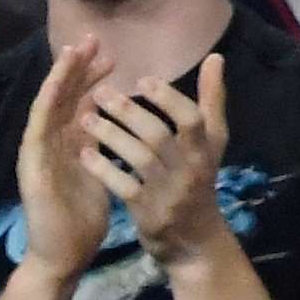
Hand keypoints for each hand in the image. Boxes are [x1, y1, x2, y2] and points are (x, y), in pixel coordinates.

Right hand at [10, 38, 113, 279]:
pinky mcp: (32, 165)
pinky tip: (56, 84)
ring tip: (74, 50)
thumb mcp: (99, 174)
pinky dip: (46, 103)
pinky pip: (38, 127)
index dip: (93, 78)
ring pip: (48, 105)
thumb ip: (100, 148)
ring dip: (60, 76)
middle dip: (78, 67)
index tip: (113, 56)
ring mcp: (37, 152)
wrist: (63, 256)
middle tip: (94, 39)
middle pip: (63, 96)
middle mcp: (50, 143)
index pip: (79, 103)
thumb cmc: (81, 221)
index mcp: (68, 145)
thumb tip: (113, 124)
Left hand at [84, 53, 236, 278]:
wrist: (195, 242)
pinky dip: (103, 169)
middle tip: (100, 92)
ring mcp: (170, 193)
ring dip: (110, 135)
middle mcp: (191, 170)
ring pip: (138, 159)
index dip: (167, 98)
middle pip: (158, 136)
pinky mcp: (149, 214)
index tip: (142, 79)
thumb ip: (212, 101)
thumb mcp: (212, 144)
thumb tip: (215, 57)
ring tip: (85, 117)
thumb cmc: (199, 182)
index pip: (192, 119)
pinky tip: (84, 152)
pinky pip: (123, 186)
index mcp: (206, 149)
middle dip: (128, 112)